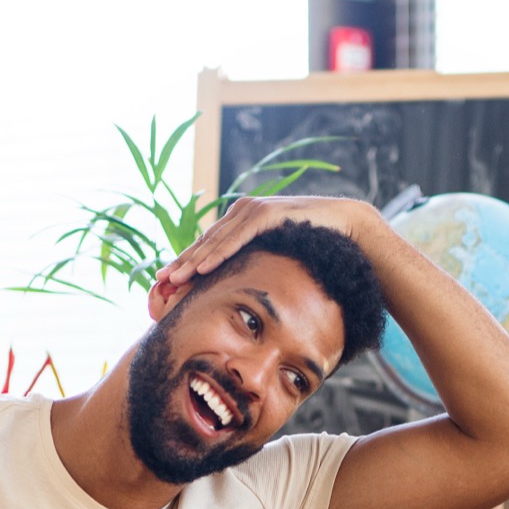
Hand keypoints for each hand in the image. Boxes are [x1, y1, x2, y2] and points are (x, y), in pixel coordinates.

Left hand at [149, 195, 380, 315]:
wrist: (349, 230)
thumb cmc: (316, 250)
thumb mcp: (278, 262)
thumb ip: (258, 270)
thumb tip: (244, 298)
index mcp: (242, 225)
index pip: (208, 247)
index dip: (186, 264)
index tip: (164, 282)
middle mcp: (244, 213)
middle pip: (205, 242)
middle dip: (182, 262)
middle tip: (159, 281)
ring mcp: (255, 211)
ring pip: (216, 239)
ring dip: (195, 259)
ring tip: (175, 278)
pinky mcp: (269, 213)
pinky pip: (238, 236)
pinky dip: (220, 251)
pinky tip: (204, 267)